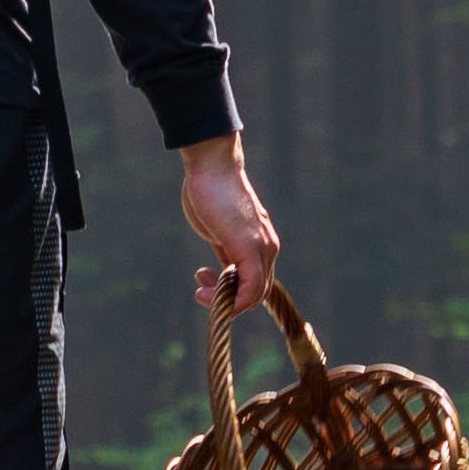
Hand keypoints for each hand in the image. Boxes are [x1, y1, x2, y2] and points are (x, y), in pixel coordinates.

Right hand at [179, 139, 283, 315]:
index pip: (256, 283)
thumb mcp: (220, 231)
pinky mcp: (251, 248)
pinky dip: (232, 300)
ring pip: (255, 294)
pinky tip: (207, 291)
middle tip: (200, 290)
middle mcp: (268, 248)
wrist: (213, 167)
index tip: (204, 284)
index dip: (232, 294)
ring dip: (226, 301)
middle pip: (257, 293)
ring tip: (200, 292)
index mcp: (262, 244)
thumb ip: (226, 251)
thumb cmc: (212, 194)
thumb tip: (224, 272)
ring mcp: (262, 248)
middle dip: (228, 300)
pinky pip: (251, 288)